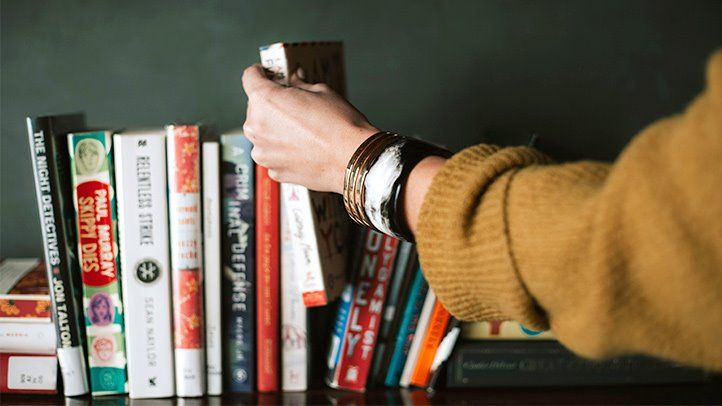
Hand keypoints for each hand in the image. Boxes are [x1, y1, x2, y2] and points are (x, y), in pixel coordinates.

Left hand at [241, 64, 377, 192]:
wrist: (353, 160)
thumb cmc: (340, 125)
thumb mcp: (322, 92)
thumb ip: (300, 85)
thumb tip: (295, 80)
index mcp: (265, 100)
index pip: (250, 77)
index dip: (259, 73)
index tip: (267, 74)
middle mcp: (257, 127)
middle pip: (256, 108)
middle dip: (272, 105)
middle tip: (294, 106)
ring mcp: (263, 153)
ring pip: (263, 134)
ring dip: (275, 130)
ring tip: (302, 132)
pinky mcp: (274, 171)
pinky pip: (273, 154)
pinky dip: (283, 150)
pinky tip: (304, 149)